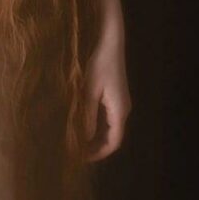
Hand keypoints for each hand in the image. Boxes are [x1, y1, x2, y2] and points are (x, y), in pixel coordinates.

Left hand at [82, 30, 131, 161]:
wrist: (109, 41)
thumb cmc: (98, 64)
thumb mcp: (88, 91)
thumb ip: (86, 116)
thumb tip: (83, 139)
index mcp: (119, 110)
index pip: (113, 142)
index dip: (99, 153)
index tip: (81, 159)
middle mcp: (123, 108)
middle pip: (112, 136)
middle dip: (96, 146)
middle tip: (75, 151)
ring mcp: (120, 100)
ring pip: (109, 126)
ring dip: (95, 135)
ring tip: (76, 139)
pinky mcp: (114, 93)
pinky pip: (107, 116)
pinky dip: (96, 123)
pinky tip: (81, 122)